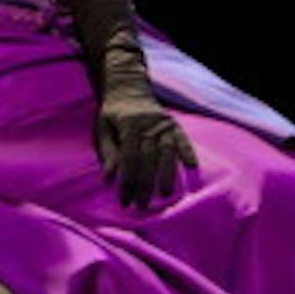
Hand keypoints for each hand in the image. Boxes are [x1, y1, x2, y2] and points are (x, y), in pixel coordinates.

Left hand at [95, 90, 198, 208]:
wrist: (128, 88)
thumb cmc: (112, 114)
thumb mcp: (103, 129)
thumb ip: (108, 152)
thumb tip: (109, 179)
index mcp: (128, 126)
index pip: (129, 159)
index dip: (127, 182)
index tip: (125, 201)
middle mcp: (148, 125)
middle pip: (148, 159)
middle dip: (145, 184)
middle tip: (142, 205)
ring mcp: (164, 124)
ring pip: (167, 152)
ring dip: (167, 174)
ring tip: (166, 194)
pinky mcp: (175, 124)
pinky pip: (183, 139)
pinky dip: (188, 151)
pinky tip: (192, 167)